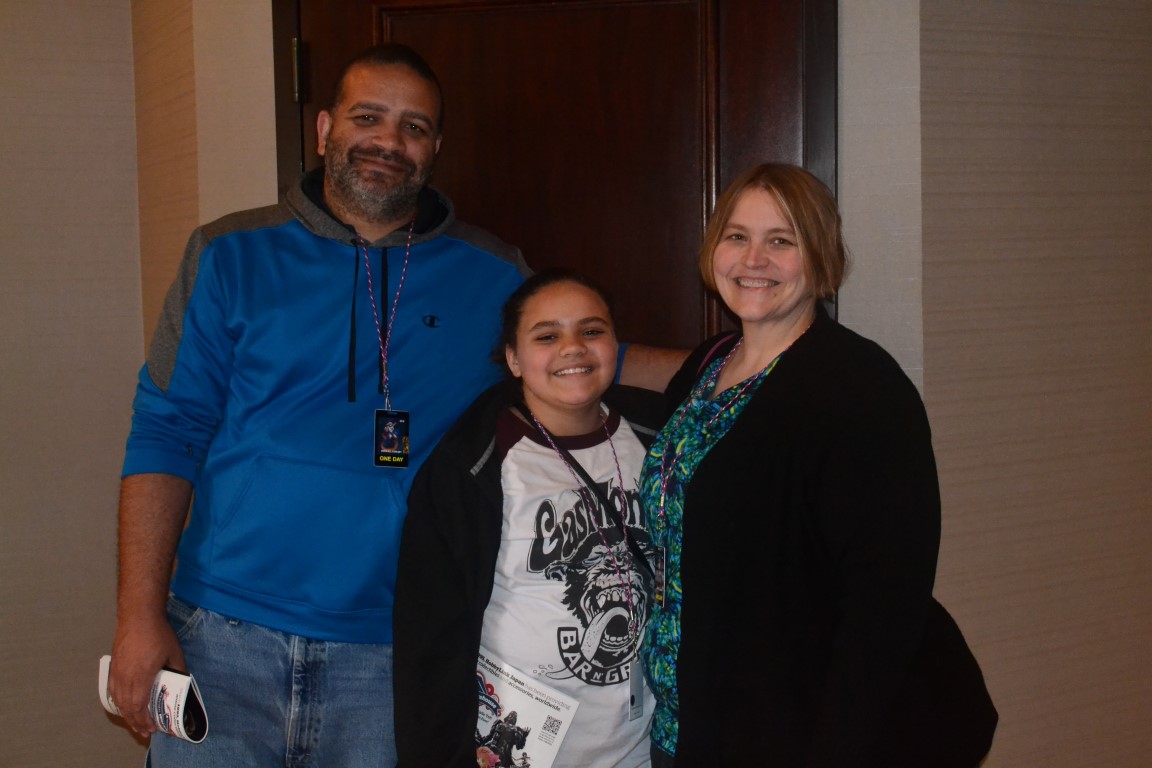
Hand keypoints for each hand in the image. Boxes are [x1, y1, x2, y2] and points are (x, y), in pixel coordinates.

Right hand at [108, 616, 185, 737]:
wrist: (138, 616)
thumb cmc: (158, 634)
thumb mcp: (174, 654)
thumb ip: (178, 671)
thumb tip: (183, 683)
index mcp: (141, 677)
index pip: (140, 706)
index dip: (145, 720)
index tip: (153, 728)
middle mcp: (125, 678)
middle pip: (127, 708)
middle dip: (136, 722)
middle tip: (145, 732)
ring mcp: (117, 673)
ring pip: (118, 701)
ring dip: (127, 714)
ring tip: (135, 723)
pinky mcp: (113, 667)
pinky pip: (113, 691)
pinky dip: (119, 702)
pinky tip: (124, 705)